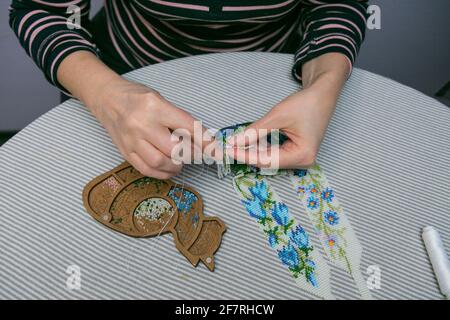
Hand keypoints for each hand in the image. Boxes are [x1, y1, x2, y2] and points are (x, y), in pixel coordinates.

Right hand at [93, 78, 200, 178]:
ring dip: (176, 166)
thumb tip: (203, 141)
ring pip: (160, 162)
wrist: (106, 98)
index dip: (206, 141)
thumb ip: (179, 119)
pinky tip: (168, 168)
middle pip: (175, 149)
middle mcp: (143, 124)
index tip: (217, 152)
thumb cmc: (137, 97)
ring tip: (180, 162)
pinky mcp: (125, 151)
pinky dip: (162, 173)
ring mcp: (132, 140)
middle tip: (196, 155)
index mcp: (155, 106)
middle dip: (191, 155)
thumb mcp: (161, 100)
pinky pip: (147, 169)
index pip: (188, 127)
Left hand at [228, 70, 345, 168]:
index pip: (266, 160)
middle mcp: (303, 161)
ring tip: (236, 144)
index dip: (245, 155)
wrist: (322, 95)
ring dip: (254, 151)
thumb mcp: (277, 116)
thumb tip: (234, 141)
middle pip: (268, 162)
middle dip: (248, 154)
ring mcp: (300, 158)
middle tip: (228, 147)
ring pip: (270, 158)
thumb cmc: (306, 103)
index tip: (228, 150)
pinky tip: (250, 142)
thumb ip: (254, 131)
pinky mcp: (296, 153)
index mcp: (302, 155)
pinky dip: (262, 148)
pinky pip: (275, 153)